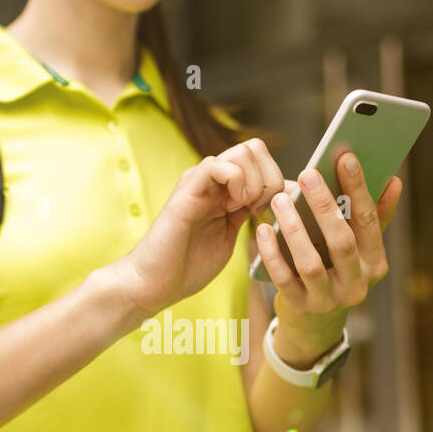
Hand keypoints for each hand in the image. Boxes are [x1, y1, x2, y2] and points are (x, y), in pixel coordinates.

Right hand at [110, 138, 284, 316]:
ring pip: (243, 152)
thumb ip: (248, 212)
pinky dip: (237, 181)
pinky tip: (232, 206)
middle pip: (254, 148)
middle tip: (257, 209)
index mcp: (223, 188)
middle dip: (269, 178)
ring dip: (254, 182)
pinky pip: (217, 165)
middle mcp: (211, 179)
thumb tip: (278, 196)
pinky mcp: (187, 190)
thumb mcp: (230, 234)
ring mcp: (199, 181)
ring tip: (242, 209)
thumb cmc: (188, 266)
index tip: (265, 211)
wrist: (154, 283)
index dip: (274, 181)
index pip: (260, 158)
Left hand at [255, 151, 401, 366]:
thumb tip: (394, 180)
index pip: (369, 222)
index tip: (346, 157)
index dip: (359, 189)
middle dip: (324, 205)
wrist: (316, 322)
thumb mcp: (360, 248)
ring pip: (310, 263)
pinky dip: (272, 253)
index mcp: (375, 263)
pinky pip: (283, 279)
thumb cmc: (338, 270)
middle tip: (307, 174)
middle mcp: (356, 285)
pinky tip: (262, 229)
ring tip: (280, 200)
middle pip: (341, 242)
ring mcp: (328, 300)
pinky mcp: (300, 307)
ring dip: (293, 229)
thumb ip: (375, 216)